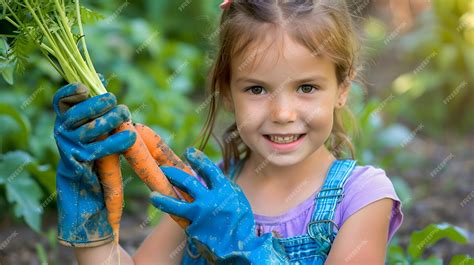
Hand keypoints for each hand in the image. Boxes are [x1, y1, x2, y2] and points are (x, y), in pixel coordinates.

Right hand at [53, 83, 134, 246]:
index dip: (71, 90)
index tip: (87, 86)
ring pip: (91, 129)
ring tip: (127, 115)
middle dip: (99, 104)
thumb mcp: (94, 129)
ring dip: (111, 120)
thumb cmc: (94, 154)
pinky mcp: (78, 163)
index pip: (61, 100)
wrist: (85, 191)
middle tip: (117, 102)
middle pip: (78, 112)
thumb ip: (95, 107)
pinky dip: (116, 142)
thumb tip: (101, 77)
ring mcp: (68, 148)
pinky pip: (98, 150)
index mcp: (64, 120)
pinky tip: (131, 137)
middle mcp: (62, 132)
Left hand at [150, 147, 287, 263]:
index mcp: (224, 190)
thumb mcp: (237, 199)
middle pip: (187, 182)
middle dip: (172, 173)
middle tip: (163, 168)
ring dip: (162, 197)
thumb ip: (222, 187)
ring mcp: (200, 215)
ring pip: (174, 203)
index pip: (208, 169)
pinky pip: (182, 219)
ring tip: (152, 195)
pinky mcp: (193, 229)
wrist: (241, 247)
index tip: (189, 152)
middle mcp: (211, 200)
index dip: (197, 159)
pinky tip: (168, 212)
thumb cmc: (240, 221)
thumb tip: (205, 175)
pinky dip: (175, 216)